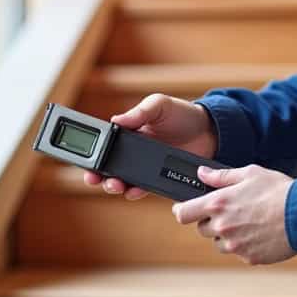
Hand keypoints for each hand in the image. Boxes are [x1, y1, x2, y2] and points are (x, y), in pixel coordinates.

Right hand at [82, 93, 218, 200]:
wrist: (209, 130)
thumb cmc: (182, 113)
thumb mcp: (159, 105)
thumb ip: (139, 113)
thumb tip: (116, 120)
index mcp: (130, 132)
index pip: (105, 145)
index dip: (93, 155)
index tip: (86, 162)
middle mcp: (134, 152)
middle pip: (109, 167)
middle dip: (99, 175)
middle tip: (95, 179)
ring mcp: (146, 166)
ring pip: (123, 180)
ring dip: (114, 186)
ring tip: (115, 186)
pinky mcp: (159, 178)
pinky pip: (143, 188)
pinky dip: (136, 192)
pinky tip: (132, 192)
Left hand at [172, 164, 295, 265]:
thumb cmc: (278, 190)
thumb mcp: (249, 173)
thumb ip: (221, 176)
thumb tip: (202, 173)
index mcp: (218, 204)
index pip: (183, 213)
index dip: (181, 210)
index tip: (184, 208)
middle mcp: (222, 227)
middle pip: (201, 229)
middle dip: (210, 221)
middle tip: (230, 211)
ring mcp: (235, 245)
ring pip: (219, 243)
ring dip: (227, 235)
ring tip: (248, 222)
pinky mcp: (249, 258)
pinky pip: (239, 252)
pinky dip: (245, 244)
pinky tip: (260, 232)